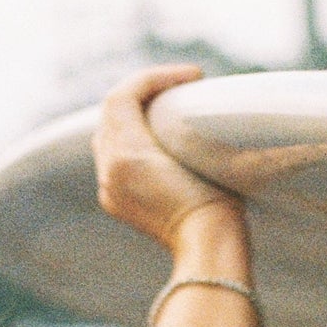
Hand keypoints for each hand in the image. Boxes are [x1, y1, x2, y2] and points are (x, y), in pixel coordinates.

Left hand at [93, 65, 241, 251]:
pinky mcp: (116, 202)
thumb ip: (182, 122)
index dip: (155, 77)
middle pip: (112, 112)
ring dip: (135, 114)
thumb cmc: (218, 203)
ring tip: (168, 108)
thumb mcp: (205, 152)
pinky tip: (156, 139)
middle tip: (179, 87)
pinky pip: (113, 159)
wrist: (208, 250)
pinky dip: (131, 140)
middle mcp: (110, 171)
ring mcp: (109, 189)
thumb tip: (186, 98)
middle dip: (144, 92)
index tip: (193, 76)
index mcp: (127, 155)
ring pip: (109, 134)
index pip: (123, 96)